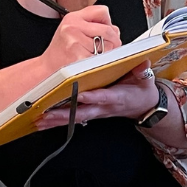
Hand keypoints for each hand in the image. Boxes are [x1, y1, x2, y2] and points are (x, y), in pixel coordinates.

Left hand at [34, 61, 159, 129]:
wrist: (143, 106)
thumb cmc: (141, 91)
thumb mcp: (147, 80)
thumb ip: (143, 72)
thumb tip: (142, 64)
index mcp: (117, 97)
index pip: (103, 97)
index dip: (92, 97)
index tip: (80, 94)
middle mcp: (104, 107)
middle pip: (83, 112)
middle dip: (65, 114)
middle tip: (48, 113)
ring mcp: (96, 112)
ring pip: (75, 118)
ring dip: (57, 120)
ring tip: (40, 120)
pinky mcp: (91, 113)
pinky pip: (73, 119)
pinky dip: (58, 122)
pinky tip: (44, 122)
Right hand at [38, 5, 120, 75]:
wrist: (46, 70)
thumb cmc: (62, 52)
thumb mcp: (73, 30)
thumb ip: (94, 25)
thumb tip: (115, 30)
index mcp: (73, 18)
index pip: (102, 11)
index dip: (108, 22)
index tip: (106, 32)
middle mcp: (72, 27)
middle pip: (108, 30)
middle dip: (114, 41)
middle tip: (108, 49)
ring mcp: (74, 42)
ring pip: (108, 46)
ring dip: (108, 55)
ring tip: (96, 57)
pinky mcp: (78, 56)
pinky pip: (101, 59)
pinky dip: (101, 64)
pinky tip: (91, 65)